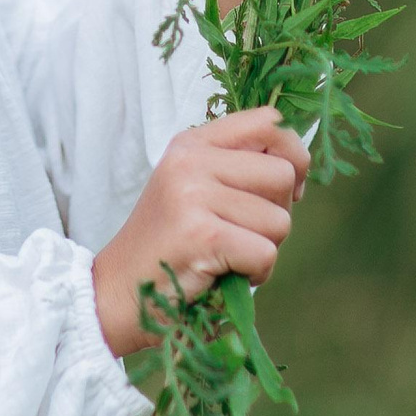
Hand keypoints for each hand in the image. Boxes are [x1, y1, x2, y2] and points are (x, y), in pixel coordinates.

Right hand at [91, 108, 311, 356]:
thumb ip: (238, 169)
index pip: (268, 122)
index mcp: (193, 144)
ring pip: (279, 220)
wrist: (117, 293)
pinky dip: (255, 274)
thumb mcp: (195, 189)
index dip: (291, 156)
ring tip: (227, 256)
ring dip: (265, 249)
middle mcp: (191, 160)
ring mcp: (193, 194)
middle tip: (243, 234)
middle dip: (279, 213)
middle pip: (282, 174)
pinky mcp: (202, 234)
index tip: (282, 190)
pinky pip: (265, 253)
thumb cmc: (169, 247)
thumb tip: (298, 166)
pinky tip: (224, 275)